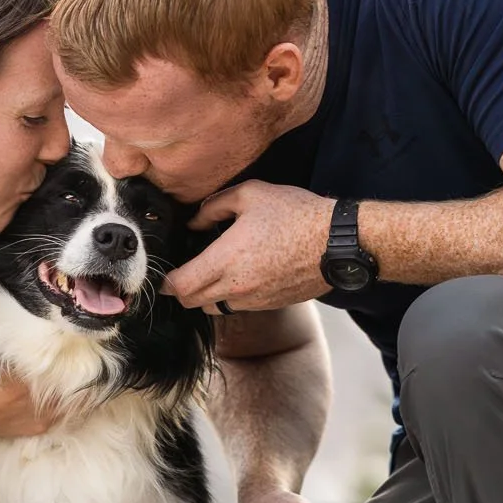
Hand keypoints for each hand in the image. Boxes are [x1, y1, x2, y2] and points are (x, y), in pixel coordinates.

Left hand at [166, 182, 334, 314]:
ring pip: (214, 307)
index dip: (166, 282)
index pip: (181, 286)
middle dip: (182, 291)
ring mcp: (254, 300)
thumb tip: (195, 221)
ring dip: (206, 295)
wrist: (336, 243)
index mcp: (226, 259)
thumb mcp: (251, 194)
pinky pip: (239, 307)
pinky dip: (230, 296)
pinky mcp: (270, 304)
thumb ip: (214, 206)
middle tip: (182, 274)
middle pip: (192, 302)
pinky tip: (239, 276)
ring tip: (210, 274)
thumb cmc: (297, 215)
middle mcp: (237, 286)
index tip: (165, 274)